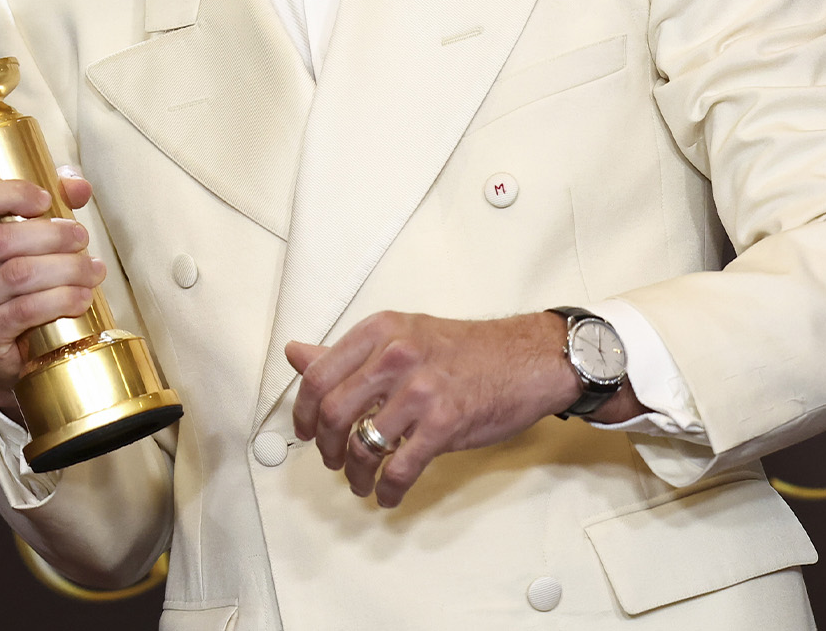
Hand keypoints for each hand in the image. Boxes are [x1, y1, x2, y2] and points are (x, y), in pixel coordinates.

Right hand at [0, 172, 104, 413]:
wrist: (5, 345)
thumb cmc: (12, 280)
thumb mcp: (24, 232)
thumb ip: (51, 201)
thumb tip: (78, 187)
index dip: (13, 192)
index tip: (47, 199)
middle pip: (0, 239)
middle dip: (52, 235)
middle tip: (81, 238)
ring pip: (17, 275)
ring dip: (65, 269)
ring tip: (91, 270)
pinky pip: (24, 310)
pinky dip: (60, 300)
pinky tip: (81, 297)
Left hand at [287, 311, 644, 507]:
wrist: (528, 358)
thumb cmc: (466, 350)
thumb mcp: (402, 335)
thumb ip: (348, 352)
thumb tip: (297, 354)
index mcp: (380, 330)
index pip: (319, 375)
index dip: (304, 412)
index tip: (306, 431)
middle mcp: (396, 356)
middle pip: (335, 412)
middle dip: (327, 447)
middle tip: (332, 460)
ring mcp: (421, 390)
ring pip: (365, 444)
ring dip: (355, 473)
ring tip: (360, 481)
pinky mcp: (445, 423)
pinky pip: (401, 467)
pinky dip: (388, 488)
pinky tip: (388, 493)